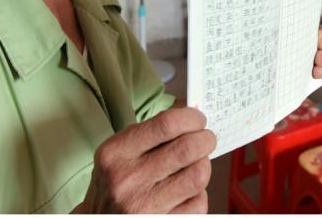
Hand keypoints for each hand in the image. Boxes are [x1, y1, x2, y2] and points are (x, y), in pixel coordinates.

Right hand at [74, 107, 215, 212]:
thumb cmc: (116, 181)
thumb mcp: (120, 151)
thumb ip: (152, 132)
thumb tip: (192, 115)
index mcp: (116, 153)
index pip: (166, 125)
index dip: (190, 117)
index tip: (197, 119)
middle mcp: (128, 180)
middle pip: (187, 148)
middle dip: (205, 139)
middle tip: (206, 139)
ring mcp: (145, 206)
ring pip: (198, 176)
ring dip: (203, 165)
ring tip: (196, 164)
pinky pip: (199, 203)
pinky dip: (199, 194)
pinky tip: (186, 190)